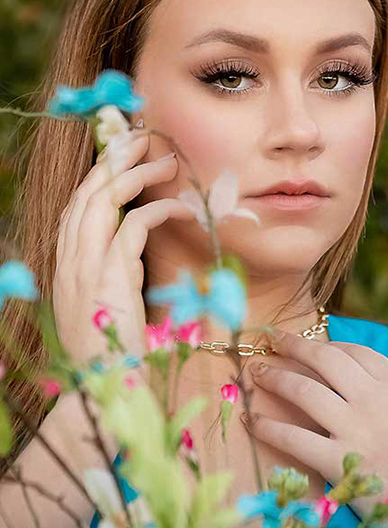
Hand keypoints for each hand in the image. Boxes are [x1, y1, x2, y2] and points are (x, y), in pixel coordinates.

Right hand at [53, 132, 189, 369]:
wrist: (102, 390)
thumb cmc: (112, 354)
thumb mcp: (108, 306)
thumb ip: (114, 275)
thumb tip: (133, 254)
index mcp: (66, 265)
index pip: (78, 206)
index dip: (100, 176)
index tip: (123, 155)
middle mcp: (68, 260)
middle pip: (87, 192)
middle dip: (114, 159)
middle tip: (141, 137)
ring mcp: (82, 266)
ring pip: (103, 199)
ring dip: (135, 173)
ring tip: (165, 158)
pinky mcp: (107, 276)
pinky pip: (133, 226)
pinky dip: (158, 210)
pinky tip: (180, 207)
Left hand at [244, 330, 387, 517]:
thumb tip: (357, 380)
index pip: (356, 352)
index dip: (328, 344)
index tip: (311, 346)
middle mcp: (375, 400)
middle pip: (326, 359)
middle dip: (294, 345)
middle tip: (273, 339)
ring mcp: (355, 429)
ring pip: (304, 390)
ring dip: (275, 377)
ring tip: (256, 372)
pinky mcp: (339, 462)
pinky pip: (293, 438)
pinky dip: (268, 427)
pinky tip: (253, 421)